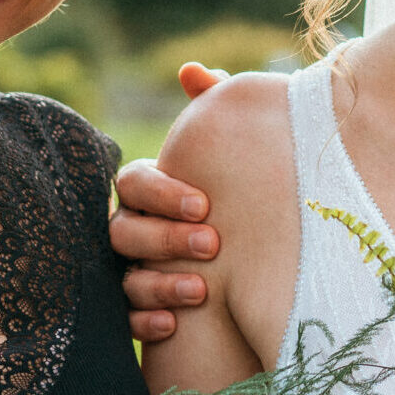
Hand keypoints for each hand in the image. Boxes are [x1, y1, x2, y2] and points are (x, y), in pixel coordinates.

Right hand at [111, 63, 226, 339]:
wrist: (270, 264)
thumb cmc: (247, 195)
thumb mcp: (237, 153)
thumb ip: (214, 110)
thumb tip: (191, 71)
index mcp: (153, 191)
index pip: (134, 182)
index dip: (162, 192)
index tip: (206, 203)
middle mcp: (136, 229)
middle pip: (124, 230)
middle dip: (166, 237)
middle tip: (212, 243)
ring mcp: (135, 271)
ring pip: (126, 276)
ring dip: (159, 282)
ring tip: (201, 288)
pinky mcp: (143, 313)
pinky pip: (126, 320)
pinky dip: (146, 321)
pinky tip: (174, 323)